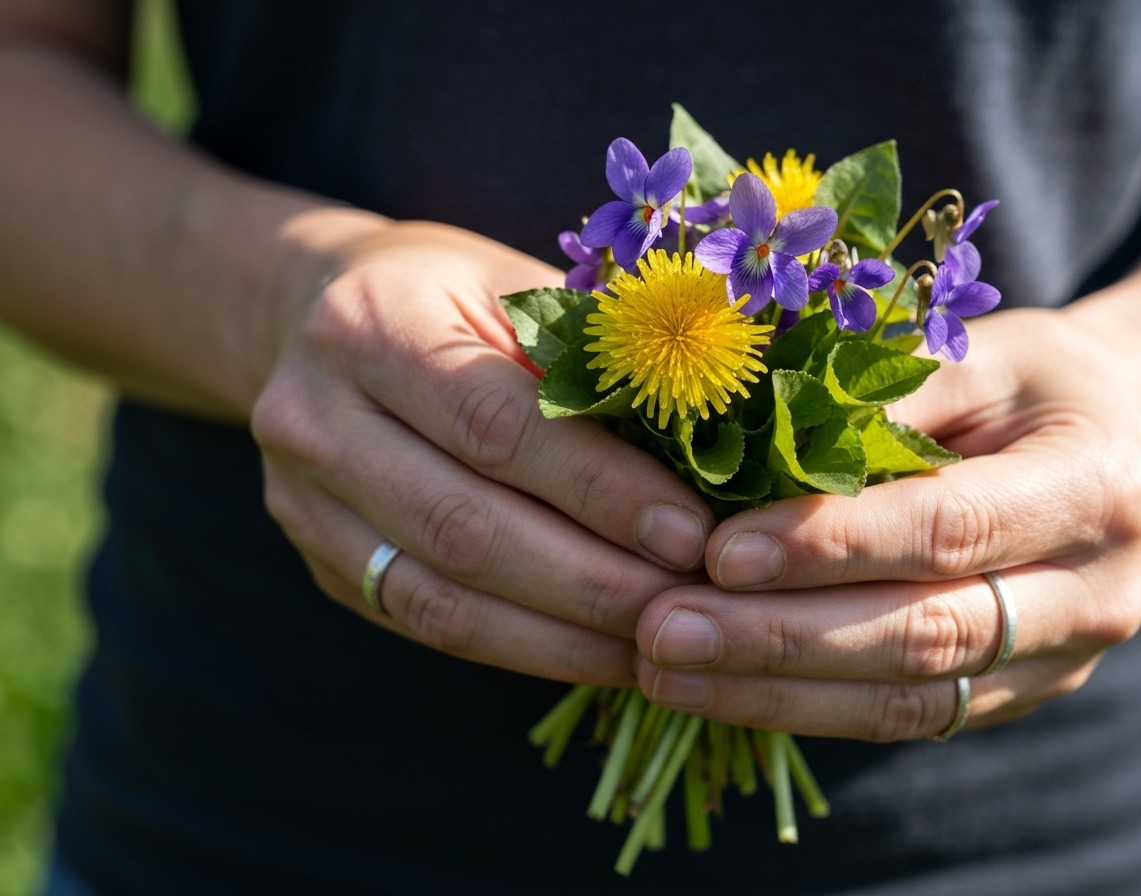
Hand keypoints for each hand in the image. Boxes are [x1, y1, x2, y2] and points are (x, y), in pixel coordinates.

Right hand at [251, 219, 715, 685]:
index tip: (691, 534)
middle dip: (591, 581)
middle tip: (690, 604)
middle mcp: (315, 419)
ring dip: (562, 636)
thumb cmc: (449, 297)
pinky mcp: (324, 564)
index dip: (600, 490)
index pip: (497, 426)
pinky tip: (596, 651)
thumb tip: (711, 447)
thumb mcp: (515, 289)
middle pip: (463, 527)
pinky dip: (522, 648)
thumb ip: (592, 358)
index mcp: (371, 326)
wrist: (317, 321)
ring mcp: (303, 503)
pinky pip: (428, 625)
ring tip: (657, 643)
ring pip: (440, 598)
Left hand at [633, 307, 1140, 738]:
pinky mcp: (1009, 697)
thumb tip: (753, 451)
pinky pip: (899, 717)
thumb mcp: (973, 354)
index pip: (948, 528)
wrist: (1113, 444)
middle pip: (922, 633)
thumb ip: (881, 400)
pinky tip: (716, 688)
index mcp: (1093, 487)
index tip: (717, 552)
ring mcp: (1056, 663)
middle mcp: (1093, 595)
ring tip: (663, 669)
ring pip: (903, 698)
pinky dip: (800, 707)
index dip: (832, 545)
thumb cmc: (1028, 382)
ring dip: (773, 690)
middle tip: (663, 629)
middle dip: (779, 638)